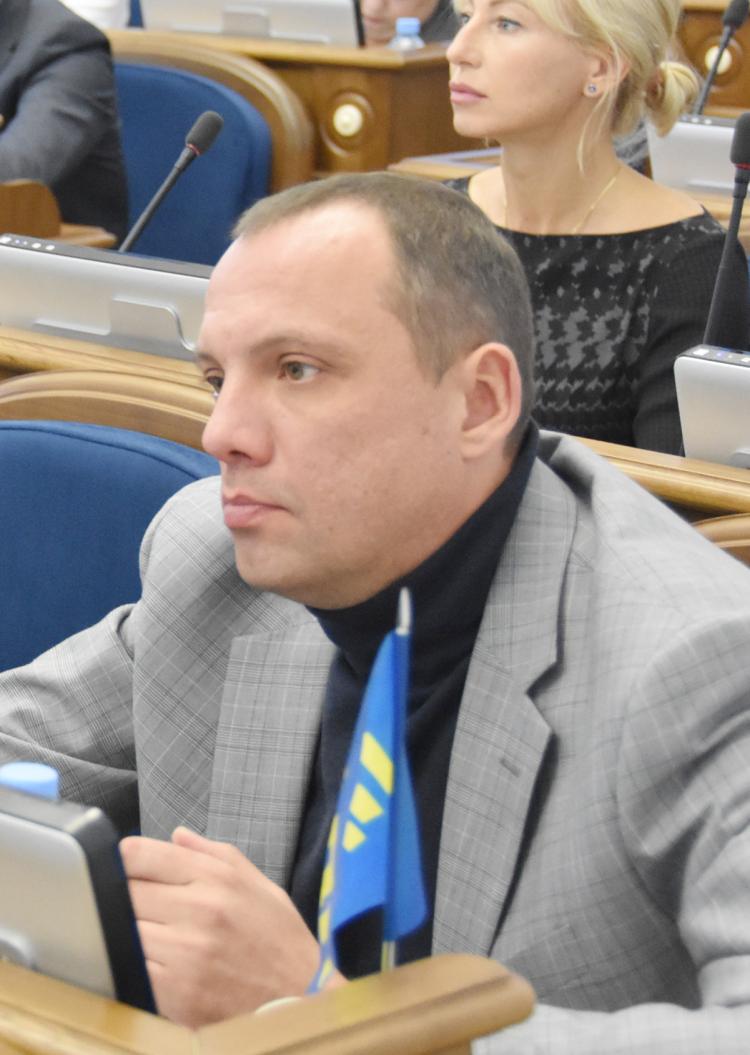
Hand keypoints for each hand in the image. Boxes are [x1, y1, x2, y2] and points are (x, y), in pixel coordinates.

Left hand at [120, 826, 322, 1026]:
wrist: (301, 993)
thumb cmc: (278, 936)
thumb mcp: (257, 882)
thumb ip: (212, 853)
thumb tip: (176, 835)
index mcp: (215, 877)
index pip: (141, 855)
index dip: (123, 858)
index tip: (123, 865)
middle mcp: (198, 910)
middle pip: (125, 892)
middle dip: (122, 895)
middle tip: (134, 903)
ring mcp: (185, 953)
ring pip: (124, 931)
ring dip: (126, 931)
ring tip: (146, 933)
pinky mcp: (176, 993)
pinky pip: (132, 969)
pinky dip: (134, 964)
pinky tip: (151, 962)